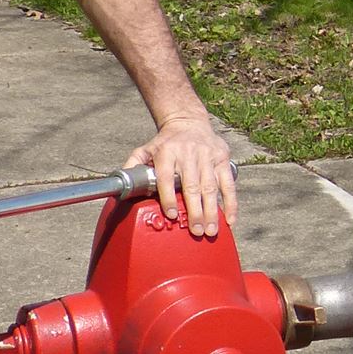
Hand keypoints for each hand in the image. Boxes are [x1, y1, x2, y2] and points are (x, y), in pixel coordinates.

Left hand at [127, 112, 236, 238]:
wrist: (188, 122)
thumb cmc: (165, 143)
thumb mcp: (145, 149)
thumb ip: (133, 165)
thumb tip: (122, 184)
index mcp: (166, 153)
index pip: (167, 177)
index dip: (169, 197)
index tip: (172, 215)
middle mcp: (188, 153)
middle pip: (192, 186)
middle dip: (195, 211)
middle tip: (196, 231)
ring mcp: (207, 156)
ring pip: (210, 187)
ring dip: (212, 211)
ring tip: (211, 231)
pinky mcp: (222, 158)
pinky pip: (228, 183)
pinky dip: (231, 202)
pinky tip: (230, 219)